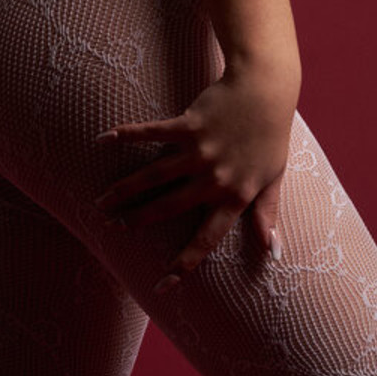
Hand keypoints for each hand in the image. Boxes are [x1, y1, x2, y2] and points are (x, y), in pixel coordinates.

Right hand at [93, 69, 297, 291]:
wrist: (266, 89)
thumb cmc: (271, 134)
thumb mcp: (274, 178)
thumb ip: (268, 214)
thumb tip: (273, 254)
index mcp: (236, 196)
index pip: (206, 239)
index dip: (184, 264)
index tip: (163, 286)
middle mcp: (214, 179)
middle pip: (169, 206)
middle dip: (139, 220)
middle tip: (115, 228)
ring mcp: (200, 152)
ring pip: (154, 176)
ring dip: (125, 189)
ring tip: (102, 201)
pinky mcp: (189, 125)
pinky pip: (152, 133)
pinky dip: (126, 136)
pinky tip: (104, 141)